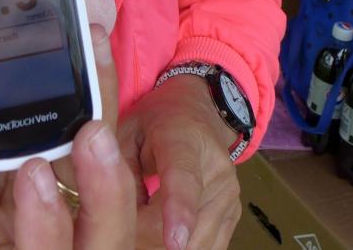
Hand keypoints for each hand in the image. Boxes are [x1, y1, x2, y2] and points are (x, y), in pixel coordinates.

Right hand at [0, 28, 133, 248]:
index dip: (44, 236)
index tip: (31, 175)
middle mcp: (27, 232)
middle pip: (94, 242)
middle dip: (106, 198)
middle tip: (90, 136)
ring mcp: (55, 198)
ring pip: (112, 196)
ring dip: (114, 150)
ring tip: (92, 91)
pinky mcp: (65, 159)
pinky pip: (102, 142)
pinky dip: (101, 100)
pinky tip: (90, 51)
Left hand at [118, 75, 241, 249]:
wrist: (196, 116)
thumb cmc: (154, 124)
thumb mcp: (126, 132)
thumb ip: (120, 169)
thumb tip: (120, 215)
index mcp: (183, 140)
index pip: (184, 179)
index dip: (179, 210)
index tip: (174, 241)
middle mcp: (216, 169)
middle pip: (187, 225)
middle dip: (148, 233)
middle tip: (125, 218)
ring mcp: (229, 194)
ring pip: (196, 243)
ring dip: (162, 243)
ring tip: (143, 217)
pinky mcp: (233, 214)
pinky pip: (206, 247)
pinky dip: (182, 245)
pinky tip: (162, 229)